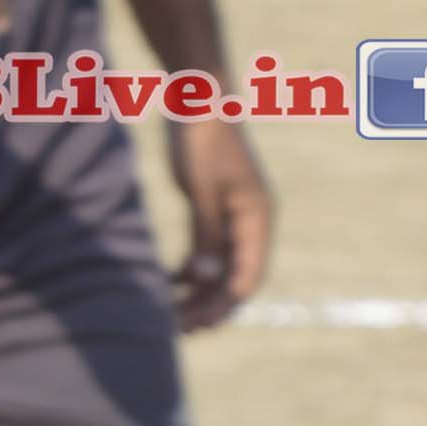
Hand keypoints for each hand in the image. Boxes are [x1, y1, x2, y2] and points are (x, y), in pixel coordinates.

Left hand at [164, 114, 274, 327]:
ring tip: (172, 314)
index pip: (248, 276)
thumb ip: (206, 234)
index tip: (199, 326)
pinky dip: (192, 267)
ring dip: (200, 290)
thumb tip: (205, 279)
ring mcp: (234, 214)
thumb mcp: (202, 189)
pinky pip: (209, 248)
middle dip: (210, 304)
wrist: (198, 96)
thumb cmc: (202, 139)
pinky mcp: (215, 206)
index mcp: (258, 218)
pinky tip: (169, 280)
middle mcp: (252, 221)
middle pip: (235, 276)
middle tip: (180, 329)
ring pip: (220, 265)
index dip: (224, 304)